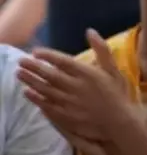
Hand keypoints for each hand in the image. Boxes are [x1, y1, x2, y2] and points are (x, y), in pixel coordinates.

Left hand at [17, 29, 136, 152]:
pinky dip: (36, 98)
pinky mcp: (65, 116)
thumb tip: (90, 31)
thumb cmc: (116, 95)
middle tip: (21, 61)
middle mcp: (76, 87)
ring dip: (31, 81)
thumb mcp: (113, 70)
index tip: (35, 52)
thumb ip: (102, 50)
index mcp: (88, 74)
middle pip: (50, 75)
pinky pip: (46, 105)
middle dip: (33, 67)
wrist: (118, 123)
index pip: (63, 61)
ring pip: (45, 89)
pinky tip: (27, 93)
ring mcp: (69, 102)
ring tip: (19, 74)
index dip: (48, 55)